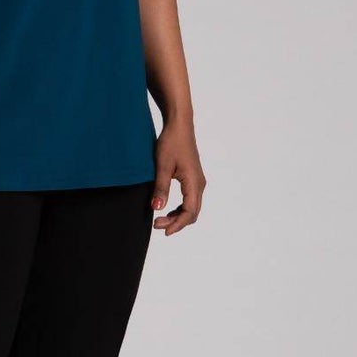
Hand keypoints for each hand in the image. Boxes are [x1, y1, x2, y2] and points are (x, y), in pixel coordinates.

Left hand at [151, 119, 205, 236]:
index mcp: (194, 182)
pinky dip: (179, 209)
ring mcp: (197, 181)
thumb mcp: (162, 166)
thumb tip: (157, 208)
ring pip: (192, 208)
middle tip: (156, 225)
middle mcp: (199, 184)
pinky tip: (167, 209)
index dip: (177, 224)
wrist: (179, 126)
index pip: (189, 211)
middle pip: (192, 212)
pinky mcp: (193, 178)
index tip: (163, 231)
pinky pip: (190, 200)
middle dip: (176, 222)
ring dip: (177, 216)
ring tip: (160, 220)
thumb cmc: (171, 142)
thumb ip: (160, 188)